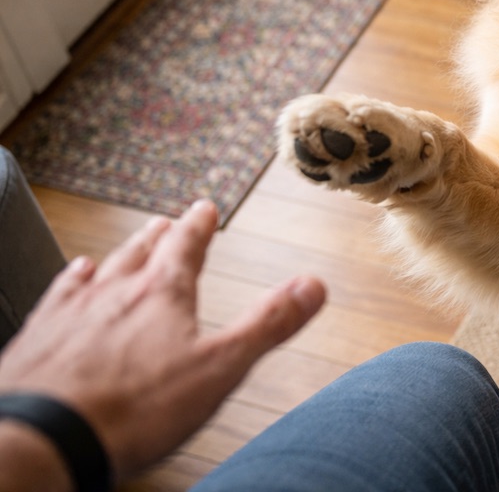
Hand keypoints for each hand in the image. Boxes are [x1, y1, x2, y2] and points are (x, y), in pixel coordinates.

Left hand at [0, 200, 325, 483]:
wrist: (44, 438)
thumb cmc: (132, 408)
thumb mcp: (221, 367)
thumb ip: (268, 323)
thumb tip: (313, 286)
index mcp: (162, 294)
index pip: (186, 247)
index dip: (199, 226)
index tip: (204, 208)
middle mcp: (114, 292)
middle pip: (140, 254)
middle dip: (158, 238)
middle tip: (167, 223)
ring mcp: (71, 313)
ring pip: (99, 270)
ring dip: (117, 256)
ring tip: (122, 249)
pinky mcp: (37, 339)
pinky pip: (57, 296)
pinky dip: (69, 282)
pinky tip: (70, 278)